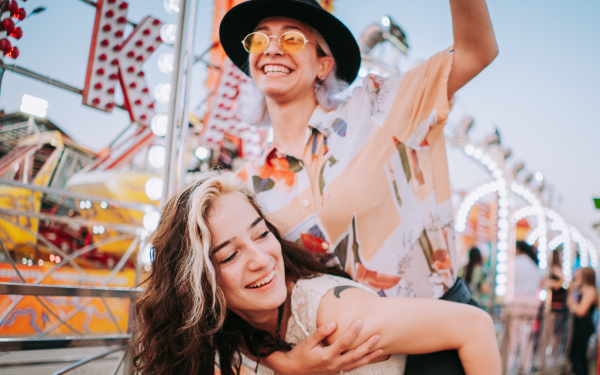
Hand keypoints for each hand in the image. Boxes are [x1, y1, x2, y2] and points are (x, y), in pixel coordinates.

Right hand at [263, 320, 382, 374]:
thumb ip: (321, 332)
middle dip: (367, 345)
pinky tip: (370, 357)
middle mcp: (334, 364)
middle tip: (377, 336)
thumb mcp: (307, 342)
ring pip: (356, 363)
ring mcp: (336, 369)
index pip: (343, 343)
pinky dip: (363, 362)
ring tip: (381, 349)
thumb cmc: (299, 354)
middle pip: (355, 355)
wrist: (293, 370)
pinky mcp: (337, 371)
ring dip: (369, 356)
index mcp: (326, 356)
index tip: (360, 321)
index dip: (353, 332)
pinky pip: (353, 367)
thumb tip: (334, 323)